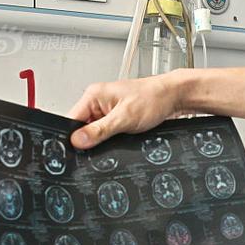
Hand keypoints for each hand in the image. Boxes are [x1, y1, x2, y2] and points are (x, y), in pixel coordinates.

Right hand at [66, 72, 188, 148]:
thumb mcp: (124, 118)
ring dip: (103, 138)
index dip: (73, 137)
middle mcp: (98, 101)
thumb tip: (78, 141)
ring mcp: (107, 110)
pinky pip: (106, 132)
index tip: (78, 149)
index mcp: (93, 95)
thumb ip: (99, 131)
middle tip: (105, 142)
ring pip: (95, 132)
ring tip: (119, 134)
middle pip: (81, 127)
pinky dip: (112, 138)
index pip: (70, 119)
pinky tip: (122, 136)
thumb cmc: (153, 99)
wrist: (174, 97)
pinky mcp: (116, 118)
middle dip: (90, 139)